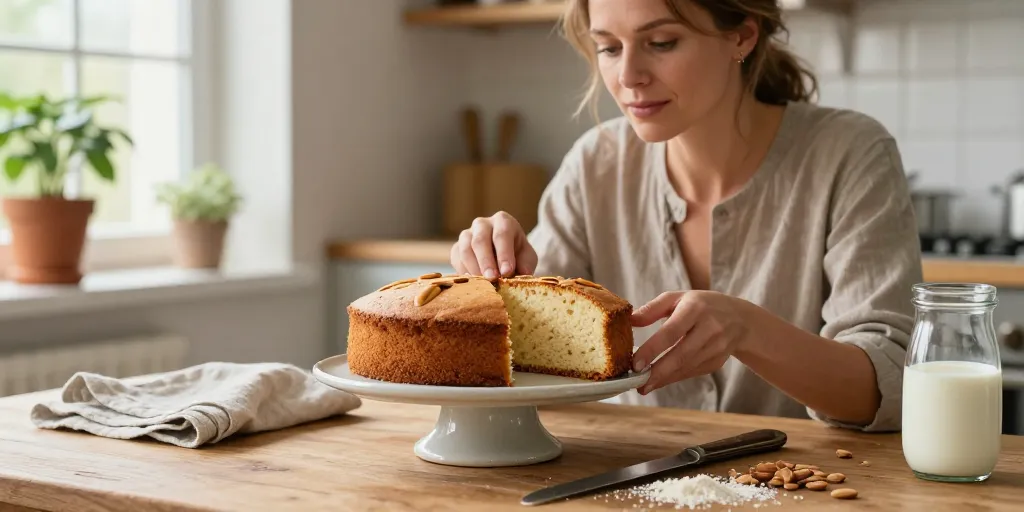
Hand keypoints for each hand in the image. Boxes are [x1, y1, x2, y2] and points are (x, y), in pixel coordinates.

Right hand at [451, 211, 537, 278]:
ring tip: (483, 284)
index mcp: (503, 221)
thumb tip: (524, 273)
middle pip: (480, 240)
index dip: (504, 254)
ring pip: (465, 249)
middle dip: (486, 261)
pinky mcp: (457, 248)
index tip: (507, 272)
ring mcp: (467, 234)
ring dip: (474, 268)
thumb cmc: (516, 255)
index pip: (502, 234)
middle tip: (492, 279)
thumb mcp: (526, 257)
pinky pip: (456, 258)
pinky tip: (473, 282)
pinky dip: (463, 271)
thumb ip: (525, 264)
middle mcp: (482, 224)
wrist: (501, 256)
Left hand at [630, 291, 757, 394]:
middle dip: (658, 372)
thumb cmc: (700, 305)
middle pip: (681, 355)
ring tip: (643, 386)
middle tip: (637, 382)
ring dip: (663, 379)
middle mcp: (710, 328)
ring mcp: (717, 348)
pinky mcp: (717, 362)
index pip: (672, 331)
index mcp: (696, 308)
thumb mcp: (678, 298)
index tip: (636, 363)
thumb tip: (629, 321)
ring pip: (686, 368)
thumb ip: (652, 309)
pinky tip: (659, 381)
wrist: (740, 319)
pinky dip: (674, 378)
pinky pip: (692, 372)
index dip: (653, 349)